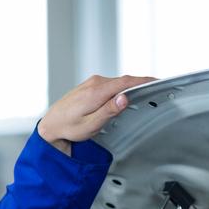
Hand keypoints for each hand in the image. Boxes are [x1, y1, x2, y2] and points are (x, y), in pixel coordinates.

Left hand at [38, 74, 156, 156]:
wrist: (51, 124)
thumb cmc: (68, 128)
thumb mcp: (91, 124)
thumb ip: (108, 111)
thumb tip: (124, 98)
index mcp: (96, 92)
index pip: (126, 82)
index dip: (144, 81)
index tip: (157, 81)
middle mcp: (94, 83)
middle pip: (124, 81)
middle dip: (139, 85)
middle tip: (154, 93)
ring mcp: (92, 82)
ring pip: (117, 82)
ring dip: (129, 88)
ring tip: (141, 97)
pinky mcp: (90, 85)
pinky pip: (110, 84)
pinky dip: (120, 89)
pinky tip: (123, 97)